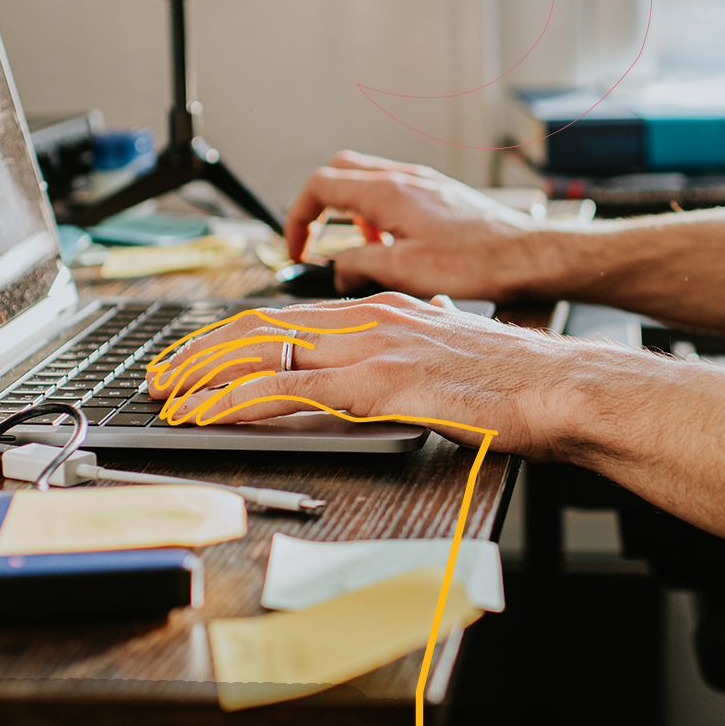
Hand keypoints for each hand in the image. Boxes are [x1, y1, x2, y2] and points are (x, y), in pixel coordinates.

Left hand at [144, 293, 655, 461]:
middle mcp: (368, 318)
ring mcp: (369, 348)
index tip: (201, 357)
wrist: (561, 388)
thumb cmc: (520, 386)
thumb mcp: (449, 364)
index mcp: (384, 310)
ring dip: (204, 376)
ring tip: (168, 399)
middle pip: (260, 325)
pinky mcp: (374, 385)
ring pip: (260, 351)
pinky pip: (286, 390)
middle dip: (200, 352)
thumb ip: (408, 365)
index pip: (289, 315)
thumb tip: (385, 385)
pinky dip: (235, 402)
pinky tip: (207, 415)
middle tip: (162, 377)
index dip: (234, 336)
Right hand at [284, 153, 551, 299]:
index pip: (319, 186)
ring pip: (365, 181)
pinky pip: (392, 192)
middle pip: (338, 174)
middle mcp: (403, 178)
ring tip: (359, 252)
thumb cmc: (475, 261)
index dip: (297, 218)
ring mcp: (422, 182)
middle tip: (315, 243)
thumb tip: (337, 271)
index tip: (296, 250)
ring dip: (349, 214)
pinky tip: (392, 247)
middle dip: (317, 207)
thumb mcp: (404, 271)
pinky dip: (377, 216)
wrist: (525, 254)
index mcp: (387, 192)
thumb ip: (359, 266)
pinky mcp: (437, 194)